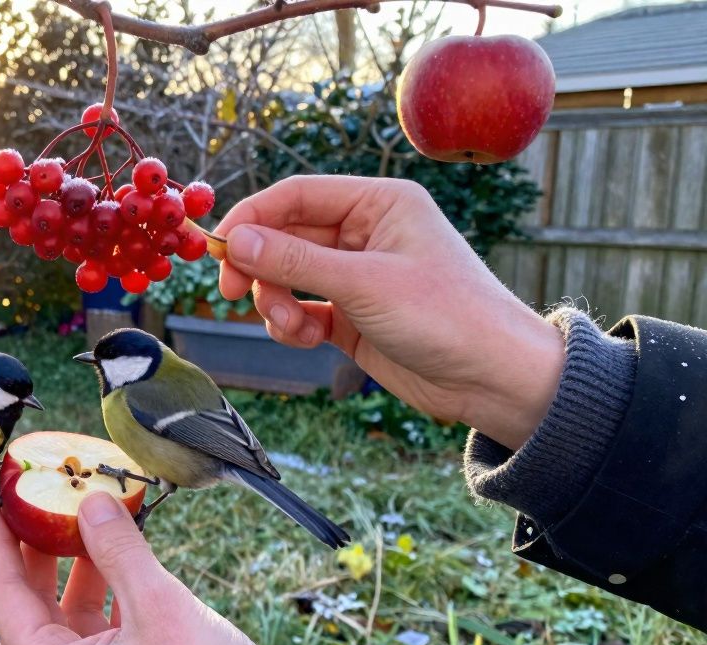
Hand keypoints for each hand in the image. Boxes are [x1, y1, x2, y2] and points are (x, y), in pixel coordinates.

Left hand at [0, 492, 280, 644]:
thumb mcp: (157, 606)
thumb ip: (117, 549)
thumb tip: (91, 502)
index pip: (5, 596)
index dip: (1, 544)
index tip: (0, 502)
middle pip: (34, 605)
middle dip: (41, 549)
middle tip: (44, 501)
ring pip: (71, 614)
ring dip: (81, 566)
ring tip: (89, 517)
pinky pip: (103, 627)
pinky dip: (110, 590)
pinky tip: (123, 554)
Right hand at [216, 175, 563, 449]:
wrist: (495, 380)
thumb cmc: (448, 317)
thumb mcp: (364, 285)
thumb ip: (294, 262)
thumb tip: (235, 240)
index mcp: (378, 204)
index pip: (296, 195)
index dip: (251, 218)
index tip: (218, 249)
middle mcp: (365, 233)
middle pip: (285, 237)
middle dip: (259, 268)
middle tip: (234, 295)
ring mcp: (357, 275)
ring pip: (287, 277)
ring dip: (276, 303)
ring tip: (292, 328)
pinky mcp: (352, 316)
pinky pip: (301, 309)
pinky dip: (291, 325)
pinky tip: (305, 340)